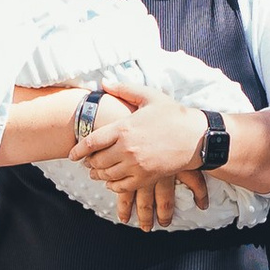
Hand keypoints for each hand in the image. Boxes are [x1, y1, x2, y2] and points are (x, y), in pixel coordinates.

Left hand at [80, 91, 212, 227]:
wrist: (197, 138)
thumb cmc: (174, 115)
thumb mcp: (150, 97)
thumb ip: (125, 89)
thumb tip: (104, 83)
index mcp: (124, 128)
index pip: (92, 142)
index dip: (78, 150)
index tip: (72, 155)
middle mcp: (127, 148)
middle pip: (97, 160)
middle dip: (89, 163)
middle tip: (86, 162)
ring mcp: (136, 165)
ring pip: (108, 175)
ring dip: (99, 175)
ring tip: (96, 173)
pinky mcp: (146, 177)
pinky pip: (123, 186)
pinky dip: (113, 186)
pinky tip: (112, 182)